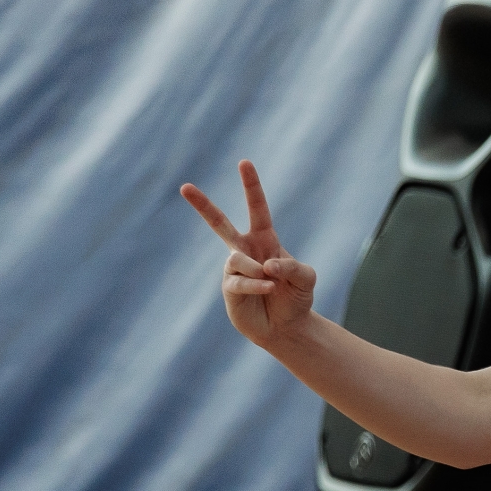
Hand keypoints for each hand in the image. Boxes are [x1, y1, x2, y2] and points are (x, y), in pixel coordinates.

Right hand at [181, 160, 316, 348]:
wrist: (286, 328)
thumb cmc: (296, 298)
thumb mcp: (306, 278)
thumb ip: (293, 266)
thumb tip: (266, 264)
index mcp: (265, 240)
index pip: (258, 208)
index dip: (251, 186)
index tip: (244, 162)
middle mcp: (245, 250)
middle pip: (220, 223)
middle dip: (202, 205)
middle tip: (184, 186)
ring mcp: (234, 269)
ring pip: (238, 259)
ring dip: (258, 271)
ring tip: (272, 284)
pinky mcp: (230, 288)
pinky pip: (239, 281)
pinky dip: (257, 285)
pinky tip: (268, 289)